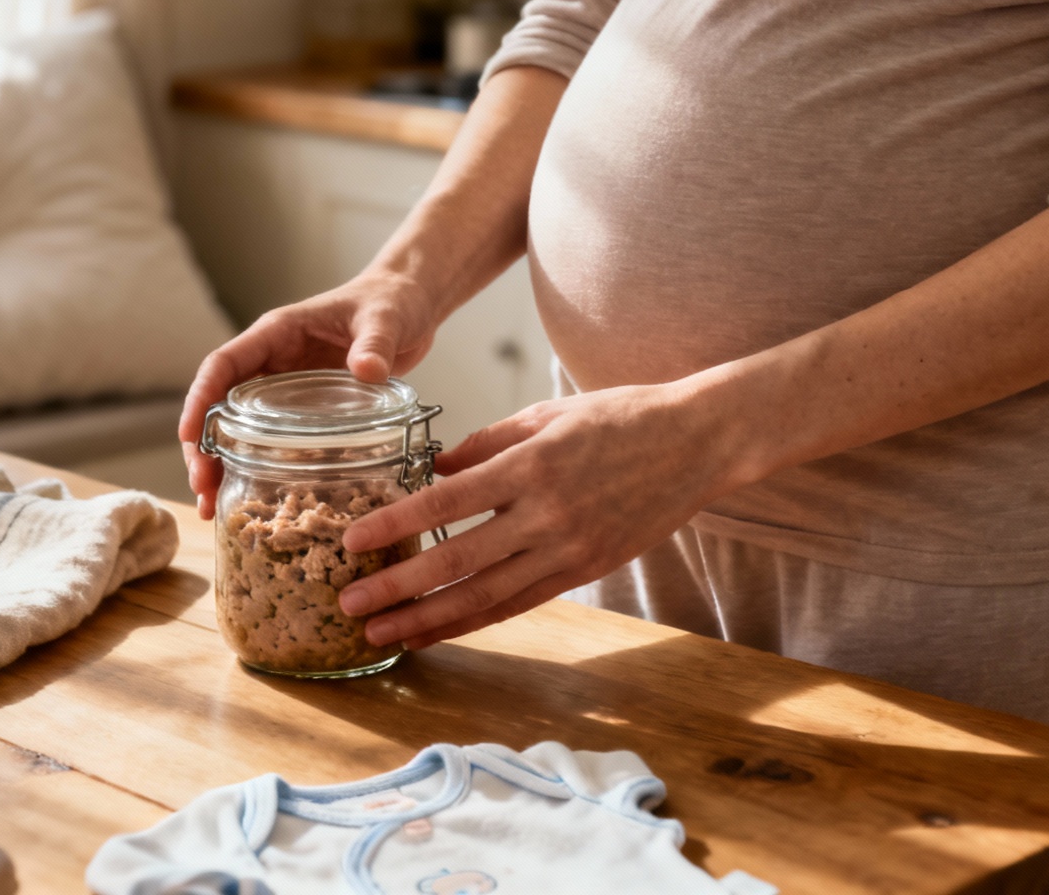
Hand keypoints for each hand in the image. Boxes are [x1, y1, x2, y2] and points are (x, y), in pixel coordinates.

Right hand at [177, 270, 441, 517]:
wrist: (411, 307)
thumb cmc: (392, 302)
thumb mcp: (386, 319)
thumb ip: (375, 342)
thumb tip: (367, 370)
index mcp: (278, 333)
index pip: (224, 364)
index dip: (200, 398)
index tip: (188, 435)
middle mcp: (272, 362)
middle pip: (219, 404)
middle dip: (203, 446)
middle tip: (201, 487)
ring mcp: (285, 388)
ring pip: (237, 428)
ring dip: (221, 465)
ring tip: (212, 507)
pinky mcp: (304, 409)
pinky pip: (270, 439)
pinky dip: (255, 469)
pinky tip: (254, 502)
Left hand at [335, 381, 757, 648]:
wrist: (698, 441)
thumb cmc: (619, 416)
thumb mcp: (545, 414)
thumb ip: (485, 444)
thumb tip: (432, 470)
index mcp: (531, 466)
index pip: (446, 504)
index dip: (395, 526)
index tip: (352, 542)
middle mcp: (548, 516)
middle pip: (457, 562)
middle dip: (398, 590)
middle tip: (350, 606)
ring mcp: (569, 550)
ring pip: (485, 597)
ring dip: (427, 620)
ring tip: (382, 634)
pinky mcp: (586, 570)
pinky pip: (519, 603)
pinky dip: (474, 621)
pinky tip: (437, 631)